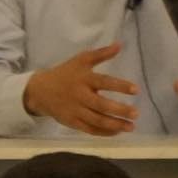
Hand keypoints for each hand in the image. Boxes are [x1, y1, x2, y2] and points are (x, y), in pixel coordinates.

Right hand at [23, 42, 138, 135]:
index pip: (104, 82)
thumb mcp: (81, 60)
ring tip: (131, 126)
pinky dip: (104, 132)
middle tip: (136, 114)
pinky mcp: (72, 122)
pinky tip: (117, 131)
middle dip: (120, 110)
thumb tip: (120, 45)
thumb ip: (101, 54)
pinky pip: (90, 130)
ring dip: (115, 125)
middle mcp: (80, 96)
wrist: (41, 91)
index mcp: (83, 79)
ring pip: (97, 120)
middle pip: (101, 105)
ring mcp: (75, 111)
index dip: (120, 86)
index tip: (136, 90)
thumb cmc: (65, 73)